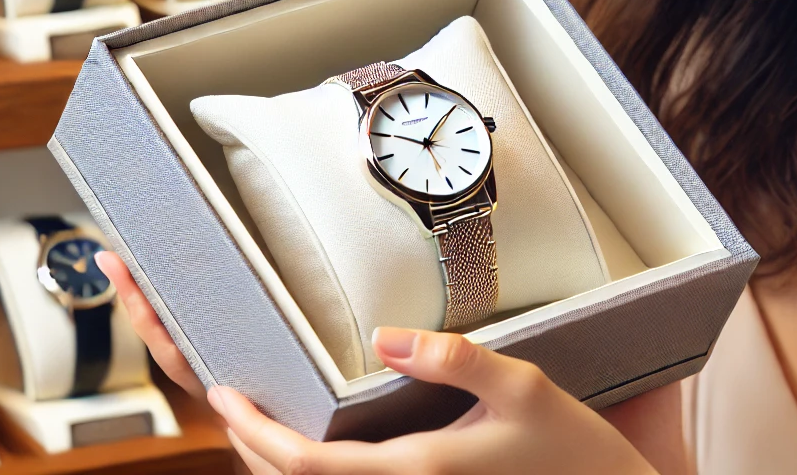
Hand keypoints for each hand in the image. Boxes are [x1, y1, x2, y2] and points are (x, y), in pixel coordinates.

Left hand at [97, 251, 682, 474]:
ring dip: (278, 458)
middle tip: (223, 394)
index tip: (223, 397)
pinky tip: (316, 441)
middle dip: (250, 444)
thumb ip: (452, 358)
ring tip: (255, 414)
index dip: (254, 432)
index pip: (305, 462)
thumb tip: (387, 335)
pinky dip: (314, 466)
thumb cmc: (573, 454)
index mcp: (413, 473)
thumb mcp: (523, 388)